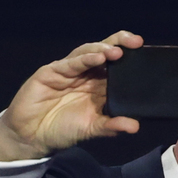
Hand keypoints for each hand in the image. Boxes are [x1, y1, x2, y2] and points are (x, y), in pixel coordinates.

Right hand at [0, 31, 143, 161]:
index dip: (131, 58)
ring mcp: (69, 71)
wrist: (32, 136)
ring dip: (103, 49)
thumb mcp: (91, 129)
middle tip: (136, 42)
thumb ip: (112, 126)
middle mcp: (86, 75)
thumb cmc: (63, 129)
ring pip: (88, 52)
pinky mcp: (51, 72)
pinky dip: (84, 59)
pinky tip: (97, 57)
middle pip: (105, 52)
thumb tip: (135, 125)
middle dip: (120, 44)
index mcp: (98, 85)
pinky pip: (70, 63)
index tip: (146, 53)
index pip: (117, 66)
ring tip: (117, 51)